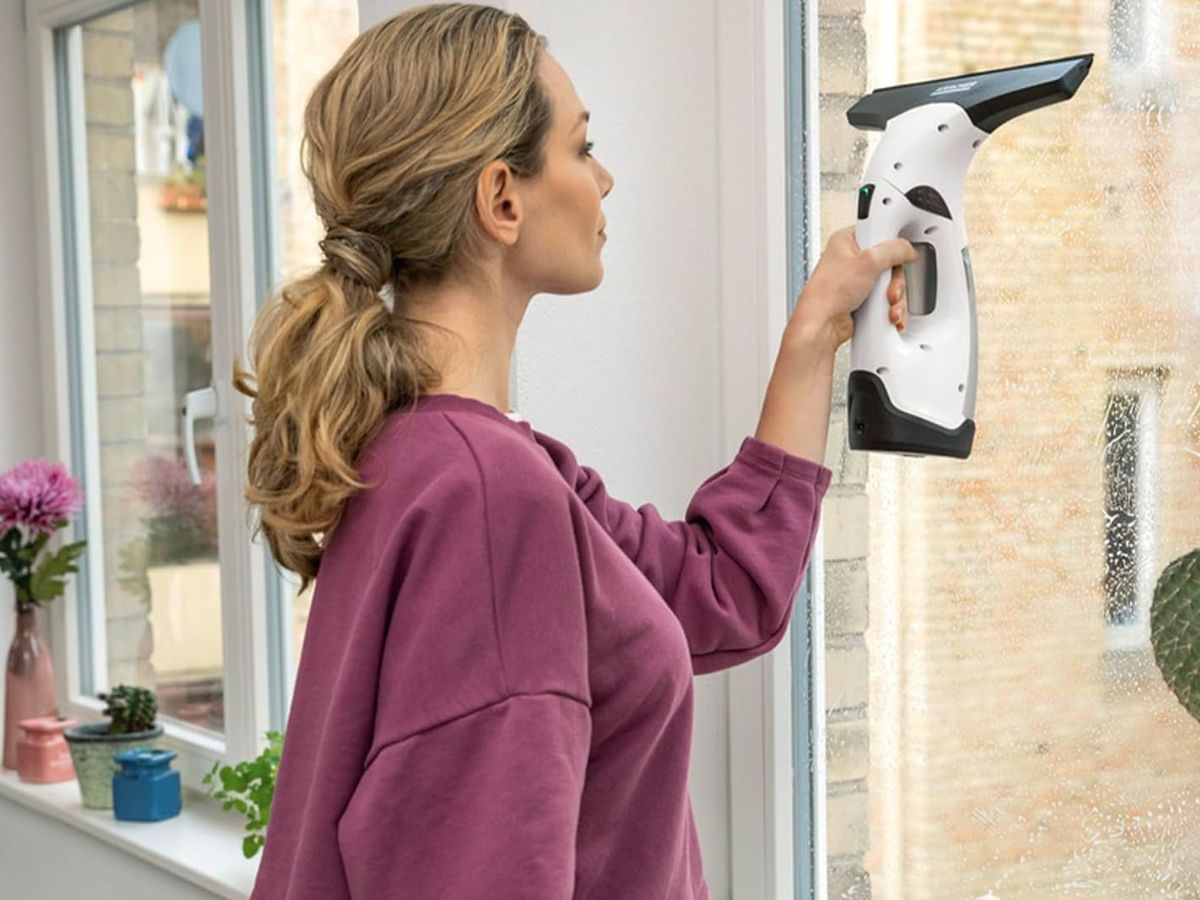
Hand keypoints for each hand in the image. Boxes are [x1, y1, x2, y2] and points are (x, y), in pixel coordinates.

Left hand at [785, 225, 915, 352]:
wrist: (822, 326)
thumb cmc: (828, 295)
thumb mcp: (868, 262)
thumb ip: (893, 250)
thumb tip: (908, 249)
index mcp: (847, 241)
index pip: (879, 234)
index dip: (891, 247)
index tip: (895, 257)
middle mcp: (852, 260)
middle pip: (890, 263)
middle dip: (894, 281)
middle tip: (888, 289)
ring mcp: (858, 281)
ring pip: (890, 284)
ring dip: (895, 298)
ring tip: (887, 305)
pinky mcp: (863, 299)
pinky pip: (885, 300)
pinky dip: (890, 308)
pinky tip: (888, 314)